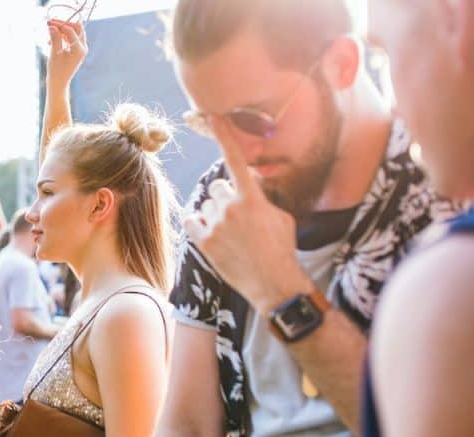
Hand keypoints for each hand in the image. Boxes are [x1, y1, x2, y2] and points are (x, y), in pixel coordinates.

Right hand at [46, 19, 86, 89]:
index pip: (71, 30)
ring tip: (50, 31)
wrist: (58, 83)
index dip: (59, 24)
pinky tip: (52, 40)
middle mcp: (83, 48)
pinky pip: (71, 39)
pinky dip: (63, 36)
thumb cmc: (56, 71)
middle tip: (52, 22)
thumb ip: (55, 38)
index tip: (49, 22)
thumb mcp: (54, 53)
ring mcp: (81, 49)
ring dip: (62, 30)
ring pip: (73, 33)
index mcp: (79, 49)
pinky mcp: (77, 51)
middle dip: (64, 24)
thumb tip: (52, 26)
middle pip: (76, 28)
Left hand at [182, 118, 313, 312]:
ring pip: (206, 206)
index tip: (211, 116)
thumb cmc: (281, 248)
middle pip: (218, 189)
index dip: (223, 135)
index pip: (235, 160)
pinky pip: (192, 221)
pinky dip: (199, 225)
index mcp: (252, 198)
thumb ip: (261, 197)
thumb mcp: (281, 216)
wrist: (273, 283)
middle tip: (240, 220)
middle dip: (227, 199)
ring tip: (233, 235)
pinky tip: (213, 235)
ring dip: (215, 215)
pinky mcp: (203, 242)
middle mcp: (230, 208)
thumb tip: (249, 185)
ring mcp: (215, 225)